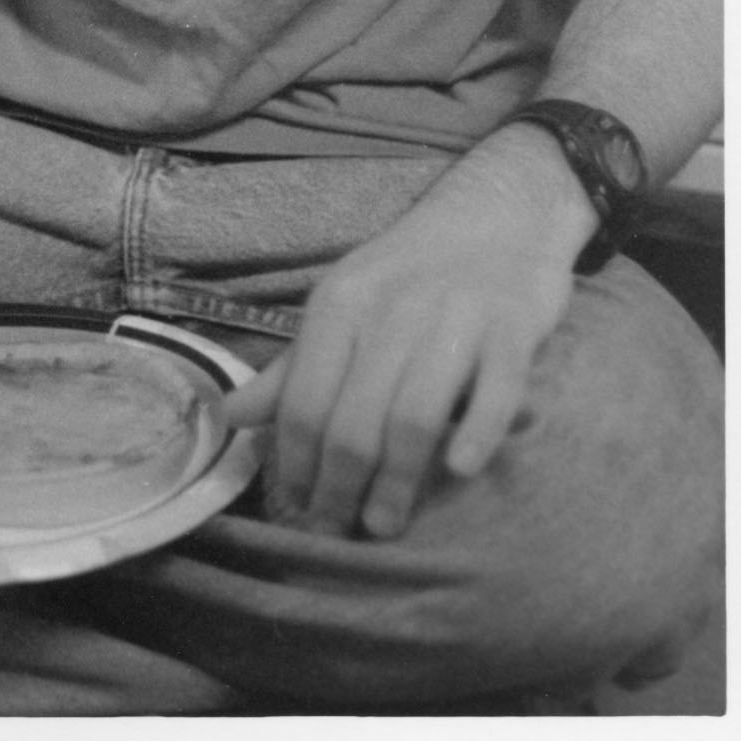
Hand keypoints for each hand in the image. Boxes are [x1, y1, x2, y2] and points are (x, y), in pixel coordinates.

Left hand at [222, 145, 585, 539]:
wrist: (499, 210)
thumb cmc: (411, 272)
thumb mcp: (343, 305)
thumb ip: (292, 367)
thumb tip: (227, 417)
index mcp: (339, 304)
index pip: (303, 401)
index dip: (296, 464)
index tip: (297, 508)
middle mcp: (391, 309)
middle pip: (354, 420)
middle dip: (339, 487)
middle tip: (337, 530)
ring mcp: (455, 317)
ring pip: (415, 416)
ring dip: (397, 481)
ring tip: (384, 525)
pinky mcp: (513, 326)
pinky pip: (496, 391)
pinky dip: (476, 433)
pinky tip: (459, 469)